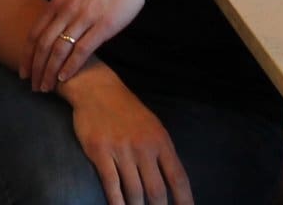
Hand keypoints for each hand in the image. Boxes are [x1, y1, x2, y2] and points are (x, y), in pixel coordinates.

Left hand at [20, 0, 143, 91]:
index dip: (27, 55)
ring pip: (59, 50)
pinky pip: (81, 50)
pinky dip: (70, 66)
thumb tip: (53, 26)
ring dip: (50, 71)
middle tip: (33, 86)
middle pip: (43, 44)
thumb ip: (61, 7)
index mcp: (58, 1)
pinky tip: (64, 78)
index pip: (35, 33)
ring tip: (46, 87)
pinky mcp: (102, 26)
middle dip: (36, 68)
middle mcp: (66, 9)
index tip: (23, 71)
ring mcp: (84, 17)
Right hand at [66, 66, 192, 204]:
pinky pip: (111, 186)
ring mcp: (121, 149)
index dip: (185, 202)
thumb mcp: (153, 126)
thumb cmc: (127, 110)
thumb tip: (174, 184)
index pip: (178, 178)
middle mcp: (143, 146)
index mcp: (160, 140)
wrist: (98, 89)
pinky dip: (117, 203)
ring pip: (134, 193)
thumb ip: (163, 152)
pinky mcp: (100, 151)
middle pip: (157, 191)